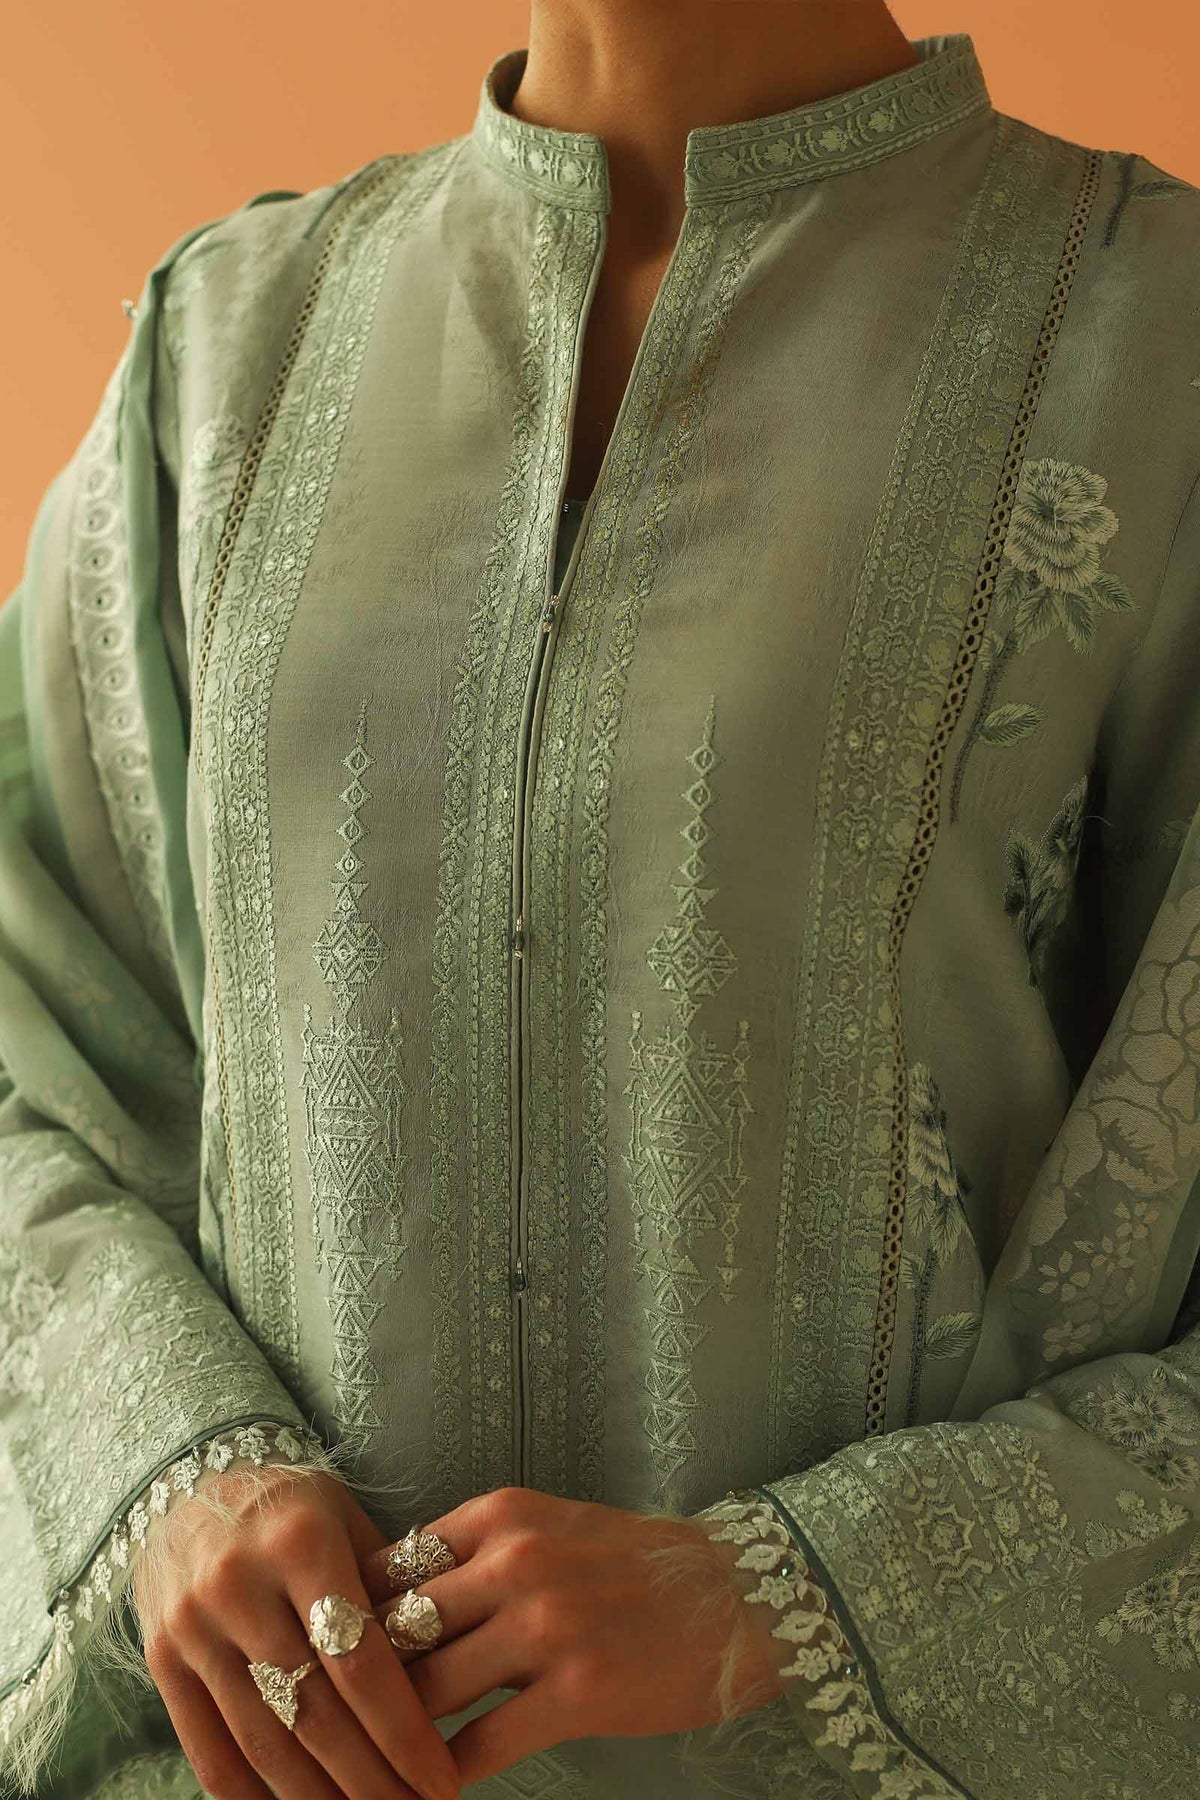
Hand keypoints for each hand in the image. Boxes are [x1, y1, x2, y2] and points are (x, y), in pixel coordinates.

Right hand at [134, 1463, 460, 1799]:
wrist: (188, 1479)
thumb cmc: (291, 1505)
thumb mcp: (347, 1521)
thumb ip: (388, 1590)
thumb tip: (449, 1671)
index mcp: (300, 1544)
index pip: (360, 1661)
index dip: (403, 1732)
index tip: (443, 1780)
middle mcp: (239, 1586)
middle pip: (316, 1714)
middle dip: (372, 1780)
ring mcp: (193, 1628)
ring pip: (265, 1743)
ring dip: (321, 1799)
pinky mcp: (161, 1661)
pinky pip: (211, 1753)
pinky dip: (256, 1798)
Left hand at [360, 1486, 788, 1788]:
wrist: (737, 1594)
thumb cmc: (633, 1565)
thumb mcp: (547, 1528)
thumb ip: (472, 1558)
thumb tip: (383, 1608)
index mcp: (501, 1515)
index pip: (389, 1568)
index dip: (348, 1620)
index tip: (322, 1659)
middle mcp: (516, 1561)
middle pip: (396, 1631)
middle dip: (355, 1685)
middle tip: (320, 1724)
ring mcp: (547, 1626)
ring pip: (426, 1692)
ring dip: (389, 1739)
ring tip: (360, 1768)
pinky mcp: (579, 1691)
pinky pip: (480, 1745)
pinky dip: (443, 1776)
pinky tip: (426, 1791)